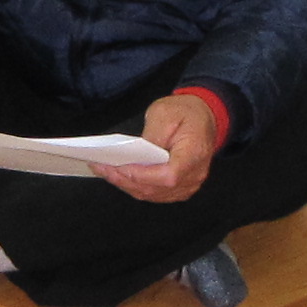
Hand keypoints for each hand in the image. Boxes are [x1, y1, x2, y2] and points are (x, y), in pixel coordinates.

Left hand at [114, 90, 223, 204]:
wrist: (204, 117)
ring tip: (106, 172)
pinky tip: (120, 176)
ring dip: (127, 185)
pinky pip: (155, 194)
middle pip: (156, 188)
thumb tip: (135, 155)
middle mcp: (194, 175)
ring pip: (153, 194)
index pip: (168, 176)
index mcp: (194, 154)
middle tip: (102, 168)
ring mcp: (188, 184)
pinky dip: (136, 187)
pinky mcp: (181, 187)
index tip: (119, 167)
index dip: (141, 175)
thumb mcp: (165, 113)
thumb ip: (152, 136)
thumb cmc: (186, 113)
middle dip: (125, 179)